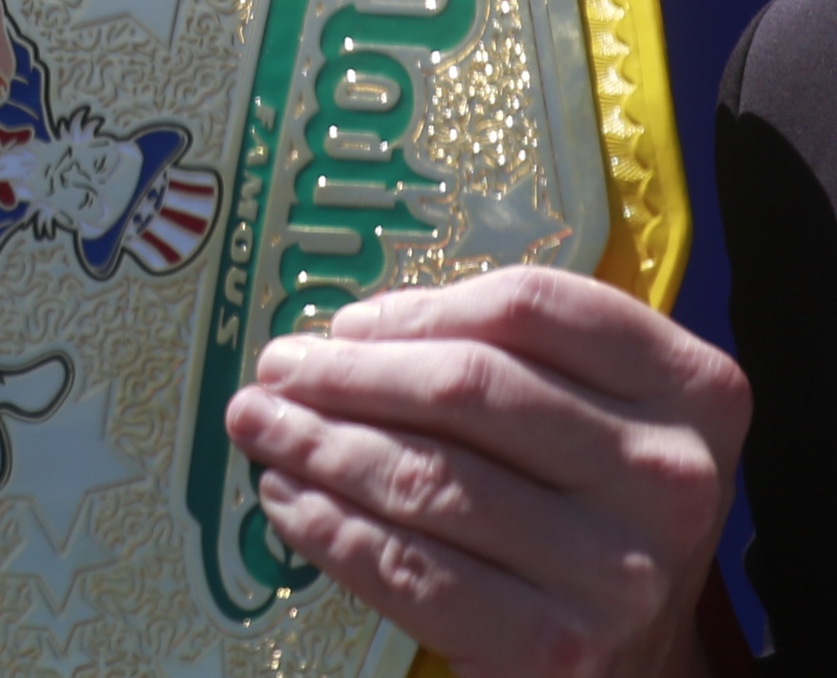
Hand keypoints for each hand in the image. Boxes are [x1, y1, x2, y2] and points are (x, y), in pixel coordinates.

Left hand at [223, 266, 745, 677]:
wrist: (643, 660)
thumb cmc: (588, 505)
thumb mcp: (590, 416)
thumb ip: (506, 358)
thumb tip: (344, 337)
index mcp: (691, 389)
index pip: (530, 309)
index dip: (417, 309)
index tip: (343, 322)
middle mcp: (669, 477)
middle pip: (466, 389)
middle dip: (347, 374)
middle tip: (275, 369)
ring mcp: (618, 570)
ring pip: (426, 476)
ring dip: (318, 444)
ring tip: (259, 424)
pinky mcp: (557, 648)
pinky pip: (411, 568)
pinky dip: (330, 527)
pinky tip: (288, 499)